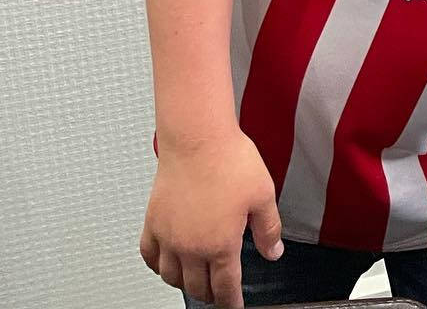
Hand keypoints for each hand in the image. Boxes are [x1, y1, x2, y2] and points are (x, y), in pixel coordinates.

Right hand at [139, 129, 282, 307]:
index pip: (225, 286)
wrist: (198, 138)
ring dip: (184, 284)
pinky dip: (157, 266)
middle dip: (210, 295)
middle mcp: (191, 247)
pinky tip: (165, 264)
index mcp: (221, 244)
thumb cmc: (229, 160)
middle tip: (217, 294)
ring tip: (194, 281)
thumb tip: (273, 252)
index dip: (231, 302)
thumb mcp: (264, 194)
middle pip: (197, 286)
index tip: (233, 307)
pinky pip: (149, 255)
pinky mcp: (153, 222)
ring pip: (171, 277)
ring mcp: (168, 236)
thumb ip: (269, 229)